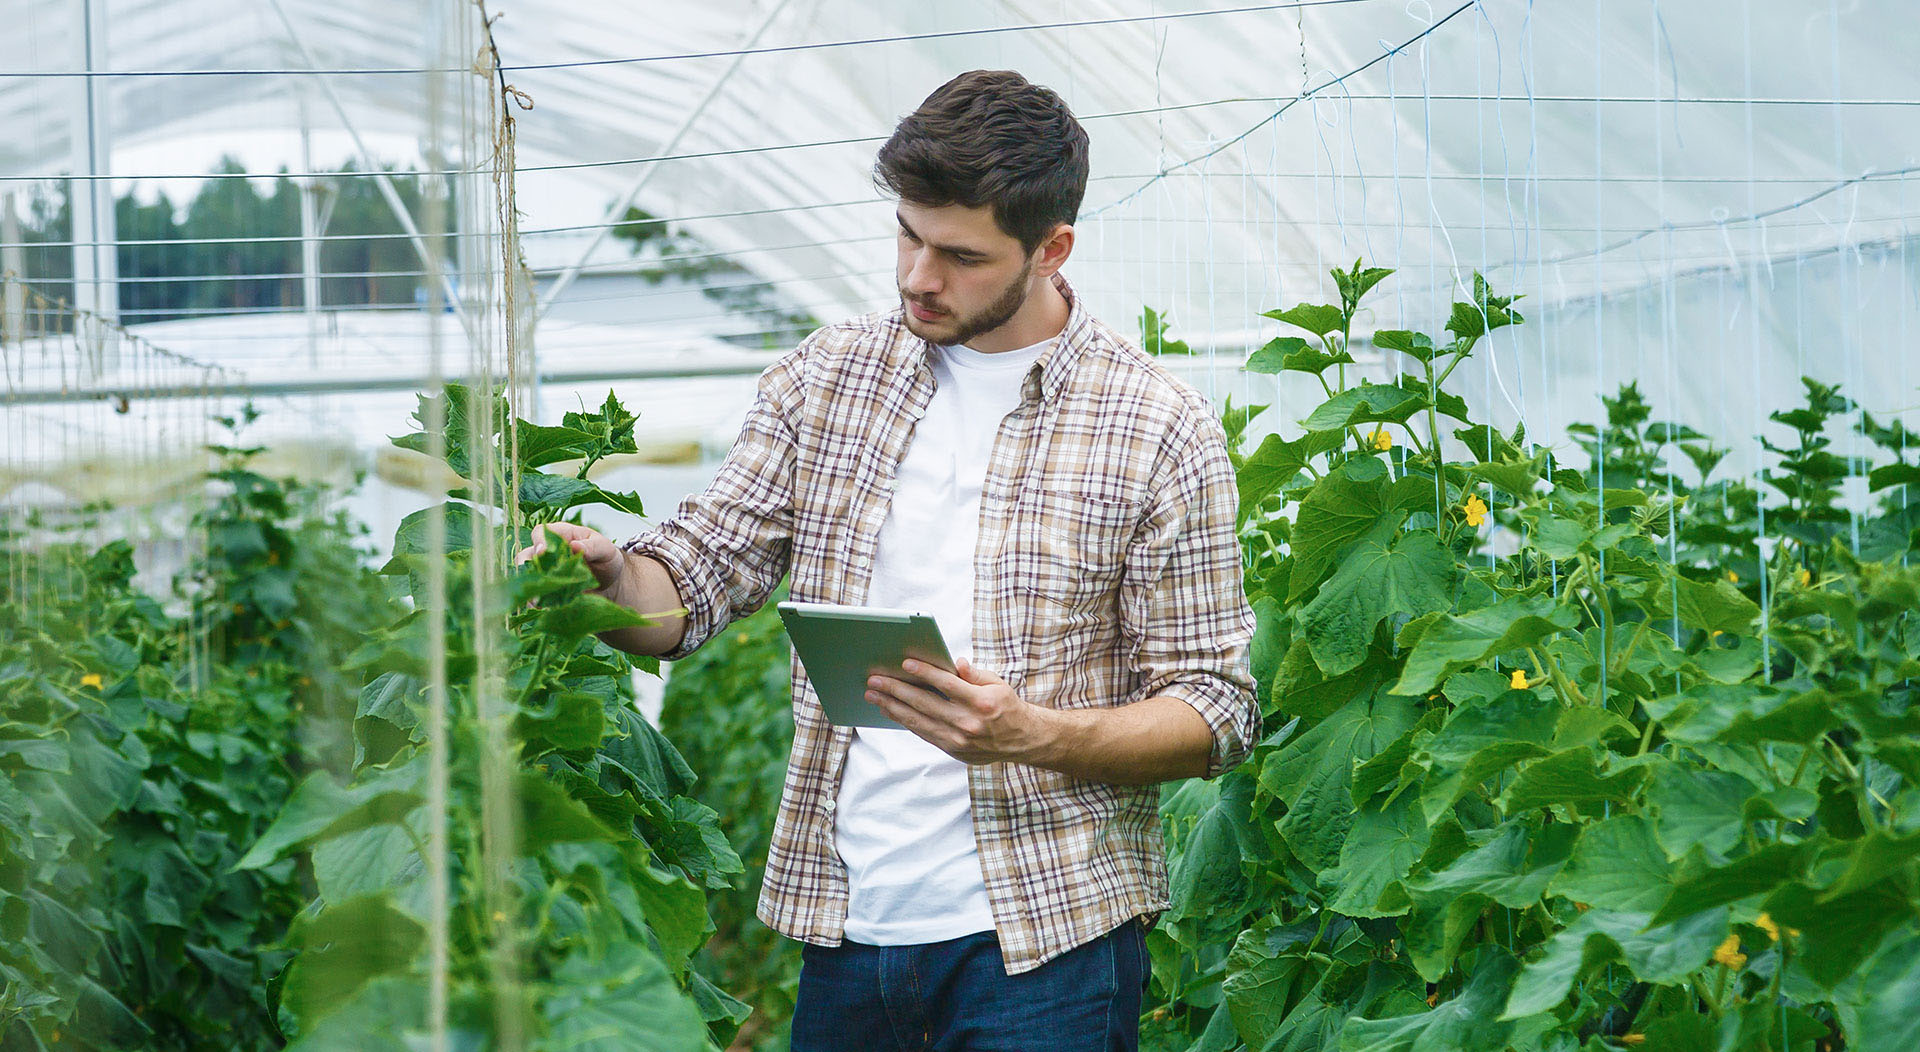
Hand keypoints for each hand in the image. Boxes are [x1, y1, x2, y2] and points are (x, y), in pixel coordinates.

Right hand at [514, 522, 626, 593]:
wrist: (609, 583)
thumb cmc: (606, 559)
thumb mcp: (605, 550)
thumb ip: (592, 547)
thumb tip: (574, 546)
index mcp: (560, 535)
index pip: (541, 533)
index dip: (539, 541)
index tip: (543, 551)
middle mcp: (547, 553)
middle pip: (526, 555)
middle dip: (529, 567)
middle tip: (539, 577)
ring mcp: (544, 572)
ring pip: (527, 577)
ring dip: (531, 587)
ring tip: (539, 599)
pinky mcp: (546, 590)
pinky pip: (535, 595)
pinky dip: (537, 602)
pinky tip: (544, 608)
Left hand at [866, 658, 1059, 765]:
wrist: (1021, 740)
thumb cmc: (1006, 706)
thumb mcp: (997, 684)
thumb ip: (974, 674)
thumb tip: (956, 664)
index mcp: (982, 702)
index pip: (947, 684)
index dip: (925, 672)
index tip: (905, 663)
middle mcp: (969, 722)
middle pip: (925, 703)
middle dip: (896, 690)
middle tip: (875, 680)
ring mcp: (959, 740)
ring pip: (918, 721)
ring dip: (893, 707)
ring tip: (874, 696)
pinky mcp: (953, 750)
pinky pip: (923, 733)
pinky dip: (905, 721)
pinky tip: (891, 710)